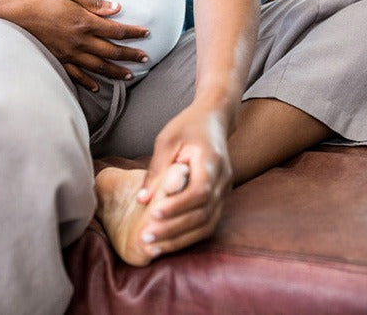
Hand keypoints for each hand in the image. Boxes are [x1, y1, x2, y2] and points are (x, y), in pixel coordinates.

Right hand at [5, 0, 149, 90]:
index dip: (133, 33)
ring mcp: (69, 54)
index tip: (146, 33)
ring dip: (115, 72)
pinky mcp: (57, 60)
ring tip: (129, 76)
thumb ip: (94, 2)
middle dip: (131, 55)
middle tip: (145, 60)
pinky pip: (76, 75)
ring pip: (98, 66)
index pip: (117, 30)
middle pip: (112, 51)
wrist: (11, 13)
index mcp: (85, 22)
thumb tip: (116, 8)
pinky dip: (88, 82)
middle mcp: (80, 41)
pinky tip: (98, 86)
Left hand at [136, 100, 232, 254]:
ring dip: (181, 239)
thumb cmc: (188, 126)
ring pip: (208, 224)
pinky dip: (188, 235)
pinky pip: (207, 223)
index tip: (153, 214)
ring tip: (153, 246)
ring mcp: (225, 191)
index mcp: (212, 161)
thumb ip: (156, 170)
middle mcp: (224, 180)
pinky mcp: (220, 199)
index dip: (177, 206)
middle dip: (174, 230)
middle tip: (146, 238)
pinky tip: (167, 241)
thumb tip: (141, 200)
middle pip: (204, 214)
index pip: (200, 192)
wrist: (214, 119)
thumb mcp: (167, 140)